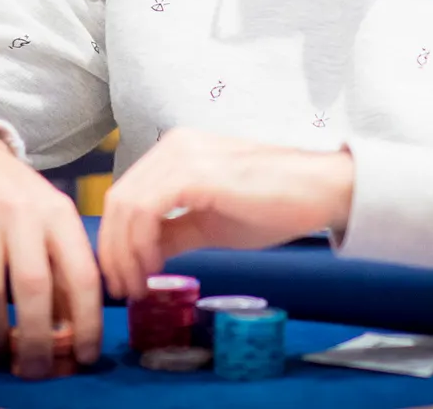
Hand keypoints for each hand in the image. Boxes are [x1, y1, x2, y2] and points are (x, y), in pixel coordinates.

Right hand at [0, 129, 101, 377]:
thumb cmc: (15, 198)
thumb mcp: (49, 218)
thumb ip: (63, 266)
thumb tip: (73, 330)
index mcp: (57, 212)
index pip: (81, 274)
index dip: (87, 321)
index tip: (85, 355)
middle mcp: (20, 213)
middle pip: (33, 288)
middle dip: (36, 339)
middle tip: (37, 367)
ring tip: (0, 347)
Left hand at [96, 128, 353, 299]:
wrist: (319, 190)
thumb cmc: (273, 203)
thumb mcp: (209, 223)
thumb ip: (172, 231)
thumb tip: (141, 255)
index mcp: (175, 151)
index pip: (126, 194)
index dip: (114, 240)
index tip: (123, 277)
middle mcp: (173, 145)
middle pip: (117, 199)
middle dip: (113, 250)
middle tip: (122, 287)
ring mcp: (183, 155)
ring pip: (127, 205)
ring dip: (125, 252)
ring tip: (138, 284)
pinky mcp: (195, 172)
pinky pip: (147, 209)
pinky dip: (141, 243)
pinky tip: (154, 267)